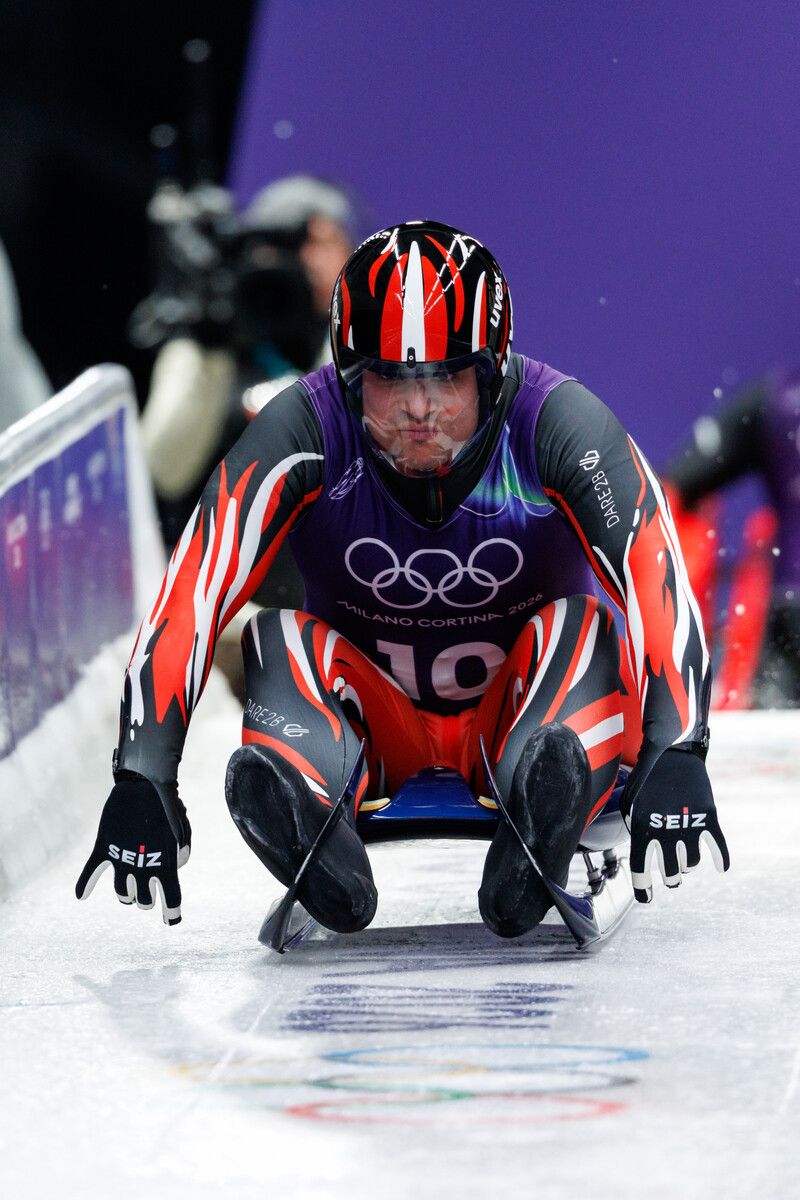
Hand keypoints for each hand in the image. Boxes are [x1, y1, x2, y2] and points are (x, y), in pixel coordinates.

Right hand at [75, 776, 190, 924]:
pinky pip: (91, 871)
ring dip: (125, 896)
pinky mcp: (104, 848)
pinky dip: (85, 884)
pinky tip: (81, 895)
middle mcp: (143, 868)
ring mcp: (121, 859)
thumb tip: (174, 867)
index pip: (171, 900)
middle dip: (145, 900)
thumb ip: (181, 853)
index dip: (172, 914)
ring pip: (121, 893)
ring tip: (128, 891)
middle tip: (146, 893)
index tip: (172, 921)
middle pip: (143, 901)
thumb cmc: (168, 806)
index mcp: (166, 865)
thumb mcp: (183, 830)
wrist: (144, 782)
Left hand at [627, 747, 728, 903]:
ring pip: (692, 864)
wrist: (671, 752)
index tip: (646, 899)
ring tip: (685, 862)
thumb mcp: (631, 804)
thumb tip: (643, 853)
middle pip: (670, 872)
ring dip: (688, 866)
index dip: (643, 889)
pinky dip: (720, 859)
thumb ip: (636, 830)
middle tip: (670, 877)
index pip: (641, 869)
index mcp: (642, 829)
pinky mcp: (708, 817)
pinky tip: (721, 867)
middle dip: (670, 878)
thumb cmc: (647, 778)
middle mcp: (665, 831)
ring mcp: (689, 825)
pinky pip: (718, 847)